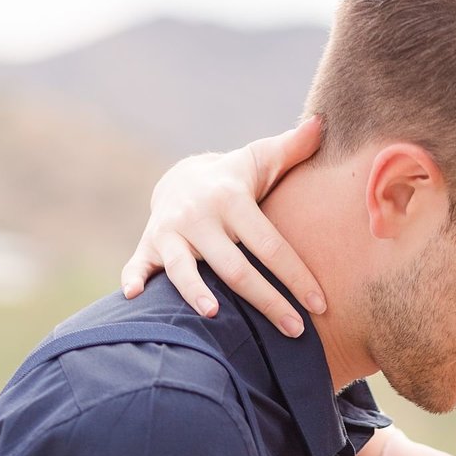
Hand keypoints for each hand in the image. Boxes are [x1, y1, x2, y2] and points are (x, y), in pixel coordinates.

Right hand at [120, 117, 325, 336]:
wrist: (180, 178)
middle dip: (267, 301)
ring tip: (215, 315)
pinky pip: (140, 265)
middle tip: (295, 331)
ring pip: (184, 269)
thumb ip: (292, 148)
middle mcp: (199, 216)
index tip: (320, 305)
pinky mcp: (149, 245)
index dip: (296, 276)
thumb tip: (322, 124)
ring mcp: (171, 232)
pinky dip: (134, 279)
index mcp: (231, 199)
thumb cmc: (234, 180)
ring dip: (196, 292)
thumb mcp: (259, 161)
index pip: (270, 244)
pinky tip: (132, 295)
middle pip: (235, 267)